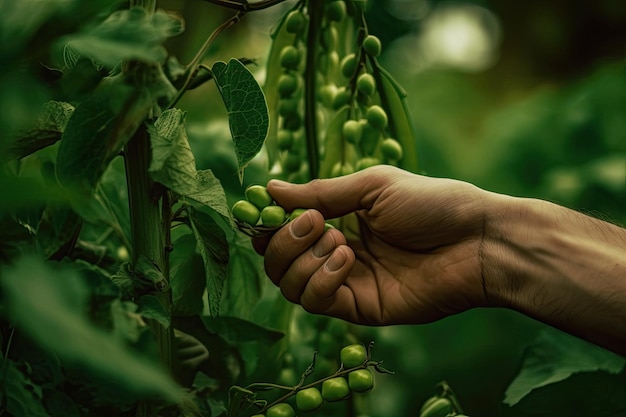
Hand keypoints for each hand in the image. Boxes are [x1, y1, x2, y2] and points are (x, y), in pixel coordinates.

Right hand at [253, 165, 489, 325]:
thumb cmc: (432, 204)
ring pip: (291, 286)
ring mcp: (347, 283)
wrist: (477, 240)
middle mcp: (336, 254)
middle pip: (279, 262)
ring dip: (304, 261)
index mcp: (339, 221)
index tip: (265, 211)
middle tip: (314, 223)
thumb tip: (269, 189)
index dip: (269, 224)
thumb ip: (321, 192)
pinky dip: (321, 280)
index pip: (285, 231)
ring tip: (339, 240)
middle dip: (284, 241)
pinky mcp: (360, 309)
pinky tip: (348, 259)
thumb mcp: (372, 186)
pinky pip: (318, 303)